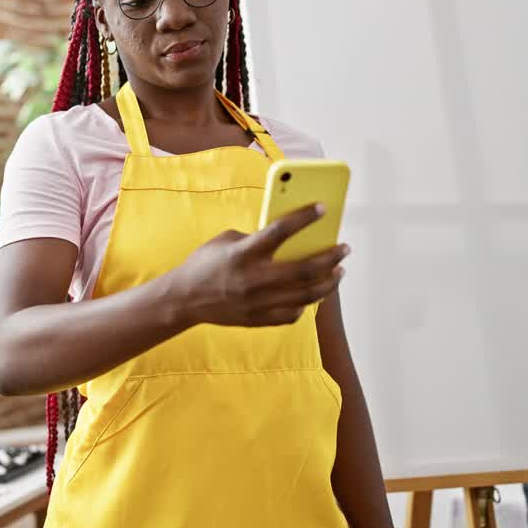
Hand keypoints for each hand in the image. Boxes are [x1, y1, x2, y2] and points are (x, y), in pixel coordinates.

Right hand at [168, 204, 348, 327]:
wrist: (184, 299)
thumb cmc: (204, 264)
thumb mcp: (225, 240)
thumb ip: (255, 238)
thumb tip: (286, 237)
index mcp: (244, 253)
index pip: (280, 231)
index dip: (304, 218)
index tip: (322, 209)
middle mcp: (254, 278)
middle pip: (305, 268)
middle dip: (331, 257)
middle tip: (343, 249)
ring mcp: (258, 302)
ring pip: (307, 294)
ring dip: (329, 282)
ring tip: (338, 272)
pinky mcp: (259, 319)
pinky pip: (293, 314)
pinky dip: (307, 304)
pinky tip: (313, 294)